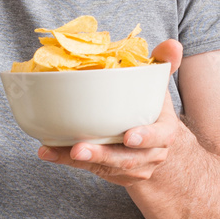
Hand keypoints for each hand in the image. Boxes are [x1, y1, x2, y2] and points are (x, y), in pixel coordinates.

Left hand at [38, 40, 184, 185]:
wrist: (154, 144)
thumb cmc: (152, 107)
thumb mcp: (160, 84)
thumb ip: (164, 62)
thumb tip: (172, 44)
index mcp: (164, 132)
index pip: (159, 137)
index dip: (146, 137)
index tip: (129, 136)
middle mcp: (149, 155)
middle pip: (126, 159)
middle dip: (102, 155)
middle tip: (79, 148)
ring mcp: (130, 169)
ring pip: (105, 168)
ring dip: (78, 161)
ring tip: (54, 150)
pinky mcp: (111, 174)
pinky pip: (89, 170)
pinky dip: (66, 161)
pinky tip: (48, 152)